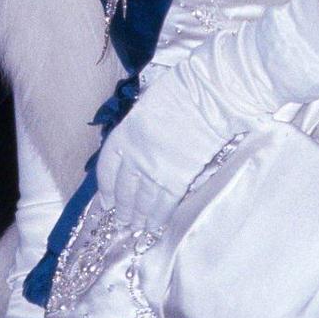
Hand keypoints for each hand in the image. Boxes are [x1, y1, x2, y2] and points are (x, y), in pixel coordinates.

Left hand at [96, 0, 318, 236]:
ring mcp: (155, 167)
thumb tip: (136, 151)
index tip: (107, 202)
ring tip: (138, 228)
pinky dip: (159, 217)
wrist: (211, 91)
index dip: (107, 189)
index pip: (108, 170)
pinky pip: (164, 203)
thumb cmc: (184, 89)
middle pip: (124, 190)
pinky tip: (156, 225)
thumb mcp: (148, 106)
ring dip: (139, 217)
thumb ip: (138, 132)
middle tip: (123, 221)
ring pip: (142, 201)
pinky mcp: (178, 176)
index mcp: (125, 132)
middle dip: (123, 208)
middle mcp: (134, 154)